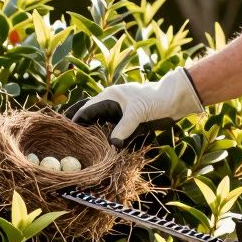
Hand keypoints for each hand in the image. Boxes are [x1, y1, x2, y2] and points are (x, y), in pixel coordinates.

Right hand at [68, 69, 203, 145]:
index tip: (66, 133)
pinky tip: (100, 144)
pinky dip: (106, 135)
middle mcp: (112, 103)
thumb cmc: (156, 100)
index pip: (87, 109)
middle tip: (66, 135)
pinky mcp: (129, 120)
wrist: (175, 99)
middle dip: (79, 123)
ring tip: (79, 143)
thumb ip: (124, 128)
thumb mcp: (138, 114)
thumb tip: (113, 144)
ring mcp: (120, 112)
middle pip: (90, 114)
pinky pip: (113, 128)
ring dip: (92, 131)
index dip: (76, 121)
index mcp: (110, 97)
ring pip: (100, 122)